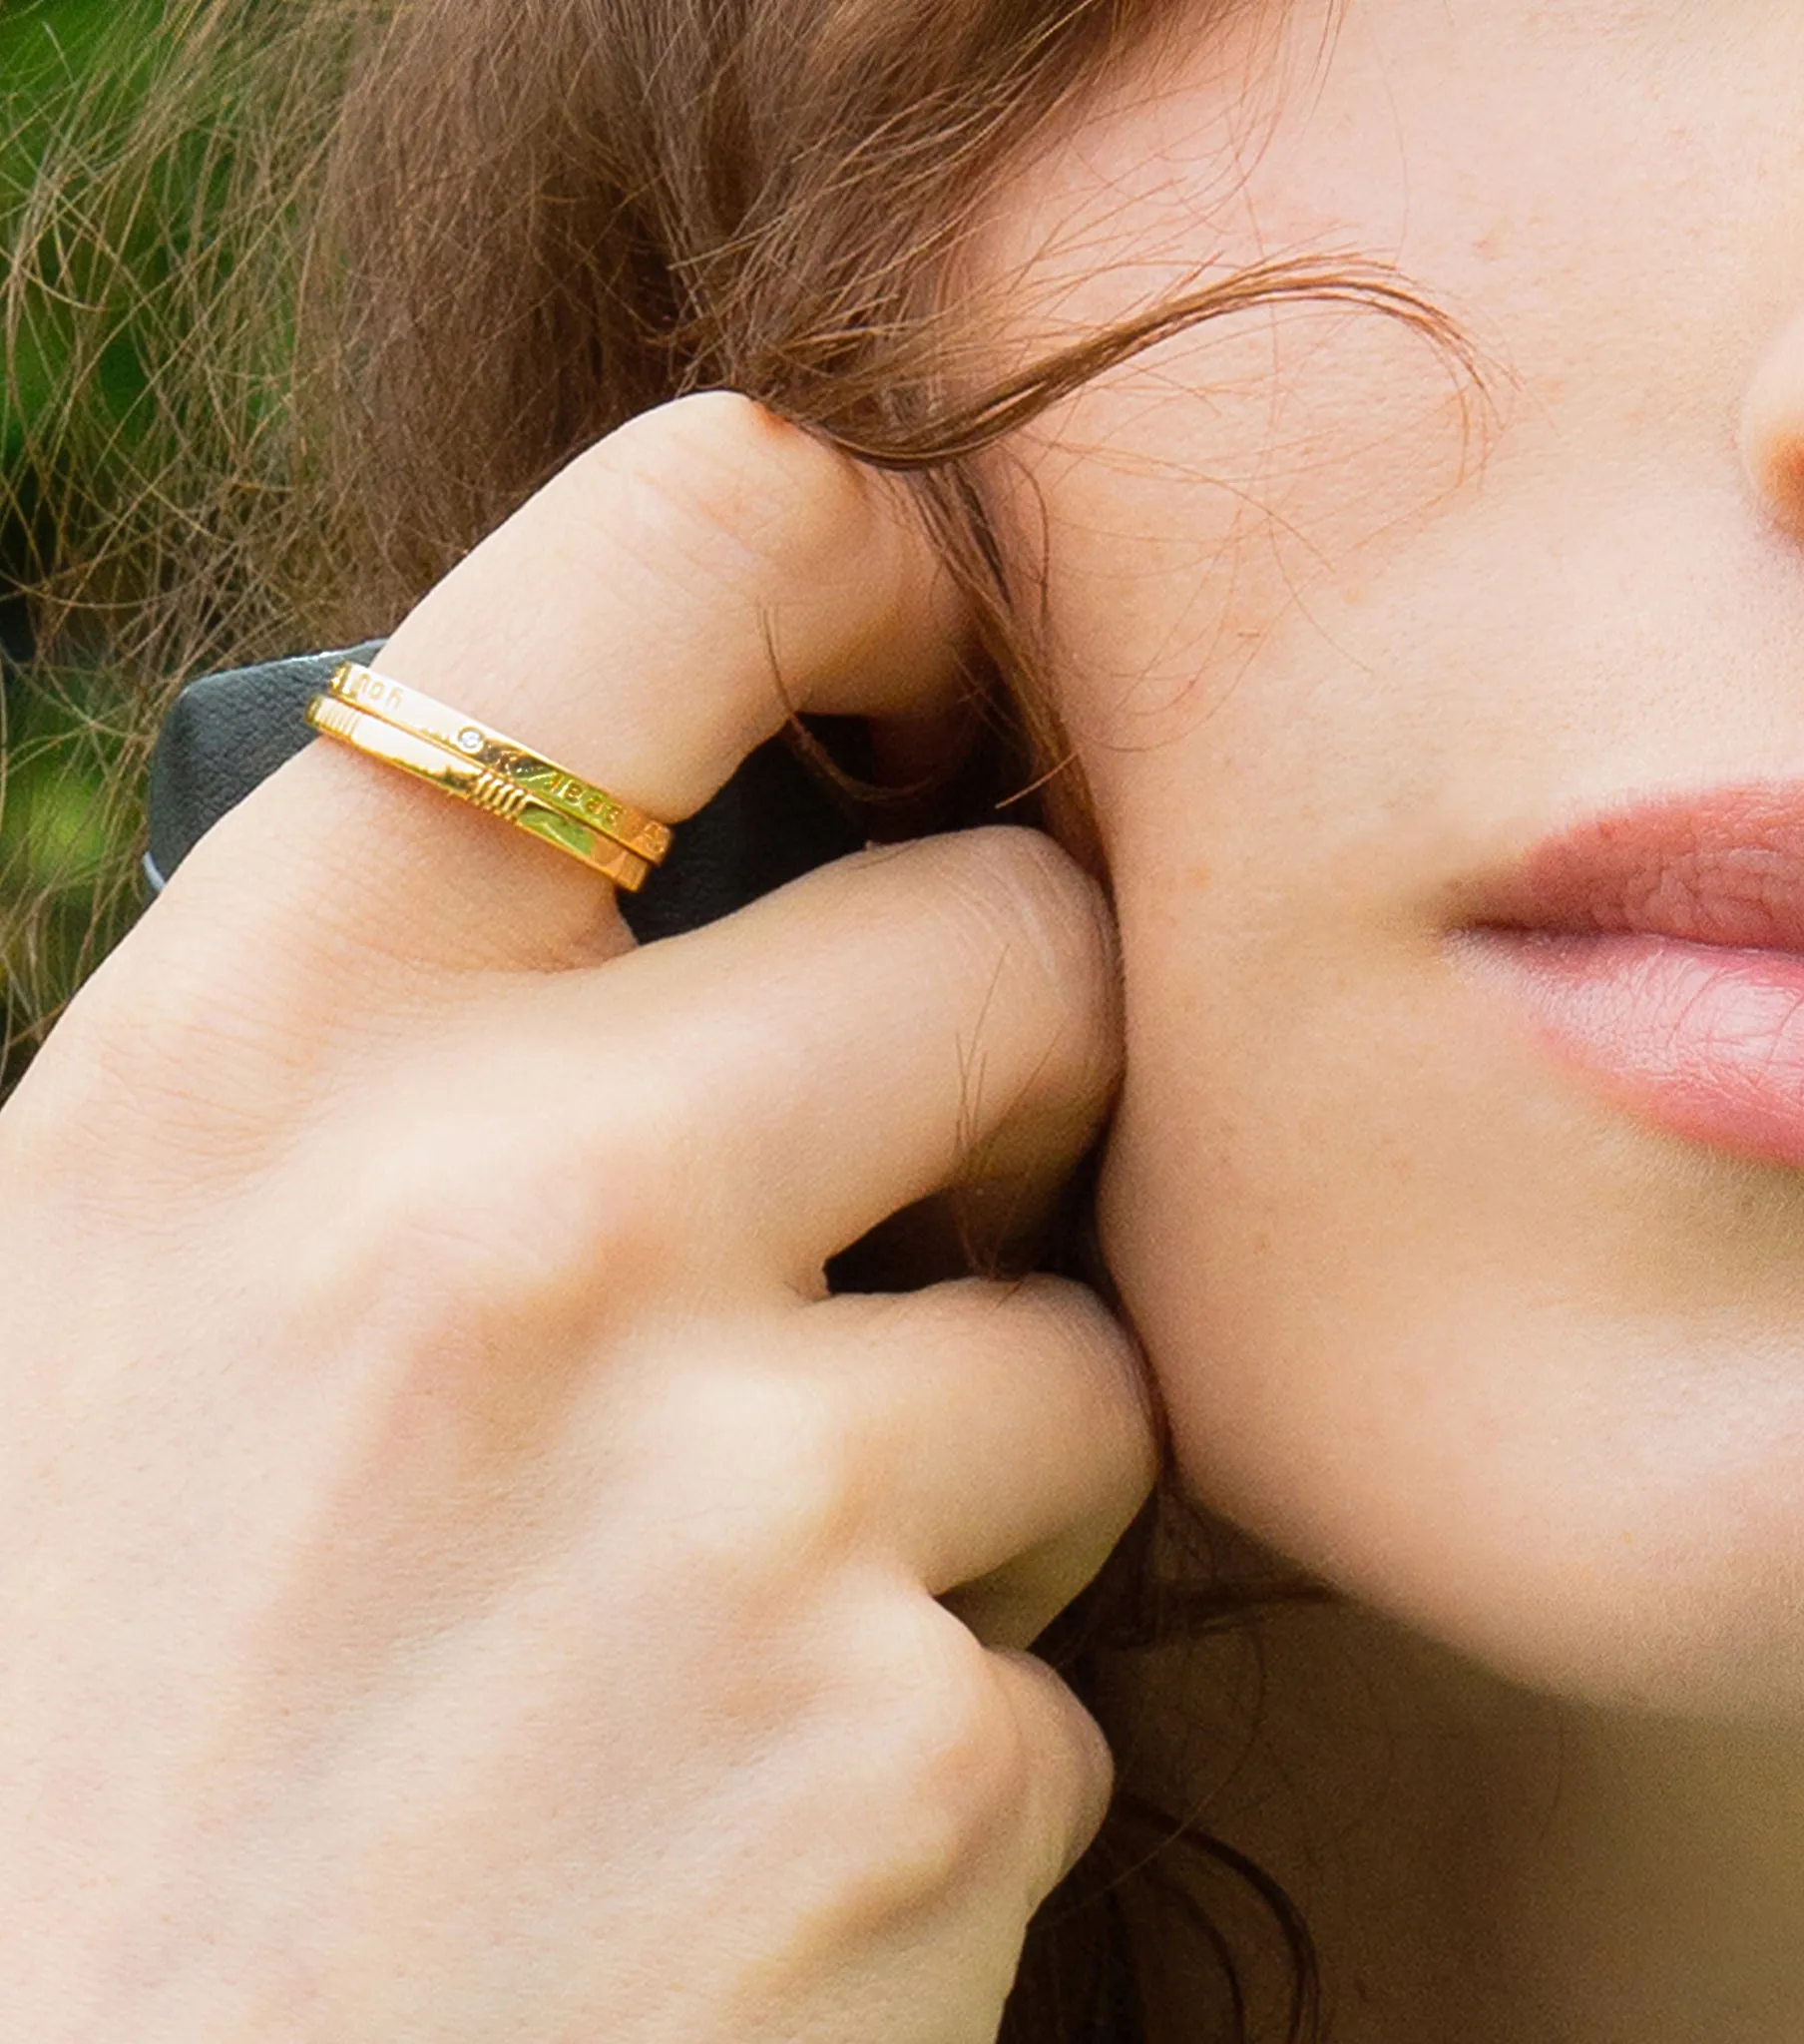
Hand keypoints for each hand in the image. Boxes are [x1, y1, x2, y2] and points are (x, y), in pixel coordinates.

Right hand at [0, 394, 1153, 2041]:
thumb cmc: (86, 1725)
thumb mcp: (126, 1298)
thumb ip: (401, 1055)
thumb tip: (703, 858)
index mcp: (259, 1056)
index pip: (667, 555)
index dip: (868, 560)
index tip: (932, 669)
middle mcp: (506, 1231)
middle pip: (1019, 948)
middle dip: (996, 1083)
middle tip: (875, 1229)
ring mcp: (733, 1511)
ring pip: (1081, 1339)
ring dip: (970, 1459)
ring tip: (727, 1628)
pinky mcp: (896, 1775)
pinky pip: (1065, 1654)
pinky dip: (946, 1729)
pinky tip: (729, 1842)